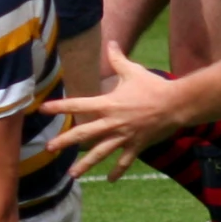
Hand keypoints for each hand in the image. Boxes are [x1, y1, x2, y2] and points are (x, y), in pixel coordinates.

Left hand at [41, 43, 178, 178]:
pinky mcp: (137, 145)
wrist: (176, 104)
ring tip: (72, 174)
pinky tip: (109, 180)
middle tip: (49, 149)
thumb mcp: (133, 71)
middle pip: (84, 134)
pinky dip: (117, 171)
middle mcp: (113, 122)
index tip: (43, 110)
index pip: (78, 105)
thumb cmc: (153, 86)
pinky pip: (125, 161)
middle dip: (65, 141)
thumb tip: (111, 42)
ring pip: (101, 153)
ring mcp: (124, 136)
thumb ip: (118, 59)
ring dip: (86, 164)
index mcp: (108, 104)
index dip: (60, 107)